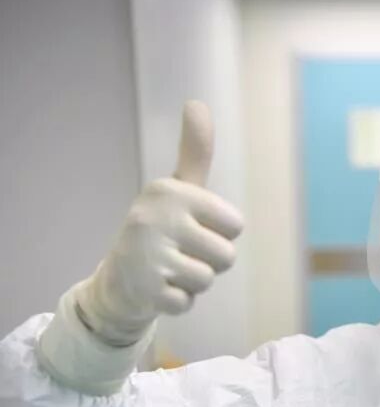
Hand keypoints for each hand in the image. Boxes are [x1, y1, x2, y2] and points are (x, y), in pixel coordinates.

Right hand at [75, 101, 243, 345]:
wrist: (117, 279)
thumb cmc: (161, 228)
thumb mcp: (180, 188)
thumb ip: (195, 151)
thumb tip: (196, 102)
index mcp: (171, 191)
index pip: (235, 225)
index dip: (220, 234)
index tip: (193, 229)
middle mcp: (156, 217)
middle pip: (227, 256)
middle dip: (209, 262)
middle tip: (180, 254)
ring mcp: (147, 254)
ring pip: (208, 280)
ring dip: (193, 283)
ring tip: (168, 269)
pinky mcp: (142, 290)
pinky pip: (187, 303)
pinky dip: (176, 302)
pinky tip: (157, 289)